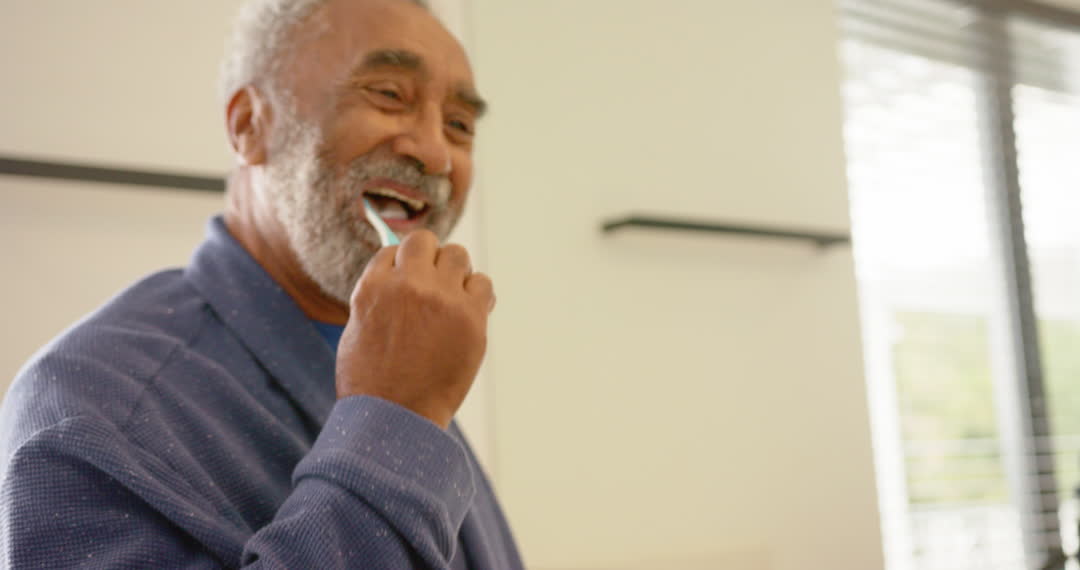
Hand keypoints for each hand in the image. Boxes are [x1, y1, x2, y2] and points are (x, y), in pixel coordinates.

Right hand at [335, 230, 494, 428]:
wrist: (395, 417)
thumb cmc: (371, 382)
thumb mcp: (357, 329)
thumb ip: (377, 297)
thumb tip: (394, 275)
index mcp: (373, 286)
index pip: (393, 251)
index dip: (402, 267)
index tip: (409, 285)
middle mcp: (407, 284)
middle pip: (425, 241)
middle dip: (428, 259)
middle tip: (431, 286)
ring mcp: (441, 297)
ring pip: (458, 255)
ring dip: (455, 273)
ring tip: (451, 300)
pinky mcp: (470, 316)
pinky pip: (483, 284)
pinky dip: (478, 295)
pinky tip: (468, 315)